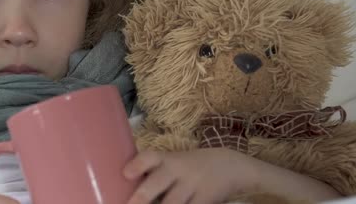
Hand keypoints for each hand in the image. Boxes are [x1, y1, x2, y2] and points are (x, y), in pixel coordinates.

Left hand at [123, 148, 252, 203]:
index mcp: (167, 159)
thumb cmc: (190, 167)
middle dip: (144, 195)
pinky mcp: (207, 199)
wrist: (230, 166)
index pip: (151, 157)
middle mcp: (179, 169)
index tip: (126, 174)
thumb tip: (125, 188)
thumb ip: (154, 173)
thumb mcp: (174, 162)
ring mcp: (193, 184)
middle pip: (159, 180)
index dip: (138, 165)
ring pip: (173, 202)